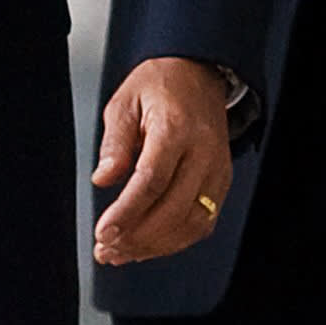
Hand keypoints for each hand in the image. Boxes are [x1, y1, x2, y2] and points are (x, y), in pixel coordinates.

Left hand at [92, 57, 232, 265]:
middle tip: (107, 247)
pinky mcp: (221, 181)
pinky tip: (148, 244)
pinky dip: (175, 240)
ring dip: (155, 245)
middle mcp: (203, 151)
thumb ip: (114, 142)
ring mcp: (217, 168)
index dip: (126, 213)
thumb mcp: (125, 102)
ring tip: (123, 251)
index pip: (152, 180)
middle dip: (137, 237)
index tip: (104, 232)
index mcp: (176, 127)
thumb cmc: (160, 85)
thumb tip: (103, 179)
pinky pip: (203, 222)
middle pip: (173, 209)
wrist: (198, 73)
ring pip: (192, 223)